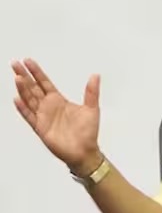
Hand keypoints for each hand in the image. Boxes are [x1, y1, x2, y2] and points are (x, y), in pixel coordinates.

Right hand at [12, 59, 101, 174]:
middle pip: (33, 88)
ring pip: (29, 100)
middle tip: (15, 64)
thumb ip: (91, 92)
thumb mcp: (91, 108)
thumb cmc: (88, 132)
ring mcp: (43, 117)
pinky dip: (23, 109)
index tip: (28, 61)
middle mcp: (49, 107)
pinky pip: (30, 117)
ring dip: (23, 89)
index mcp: (59, 100)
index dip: (36, 72)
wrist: (84, 151)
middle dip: (24, 76)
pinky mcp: (41, 128)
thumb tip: (95, 75)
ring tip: (17, 77)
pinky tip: (17, 99)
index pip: (44, 83)